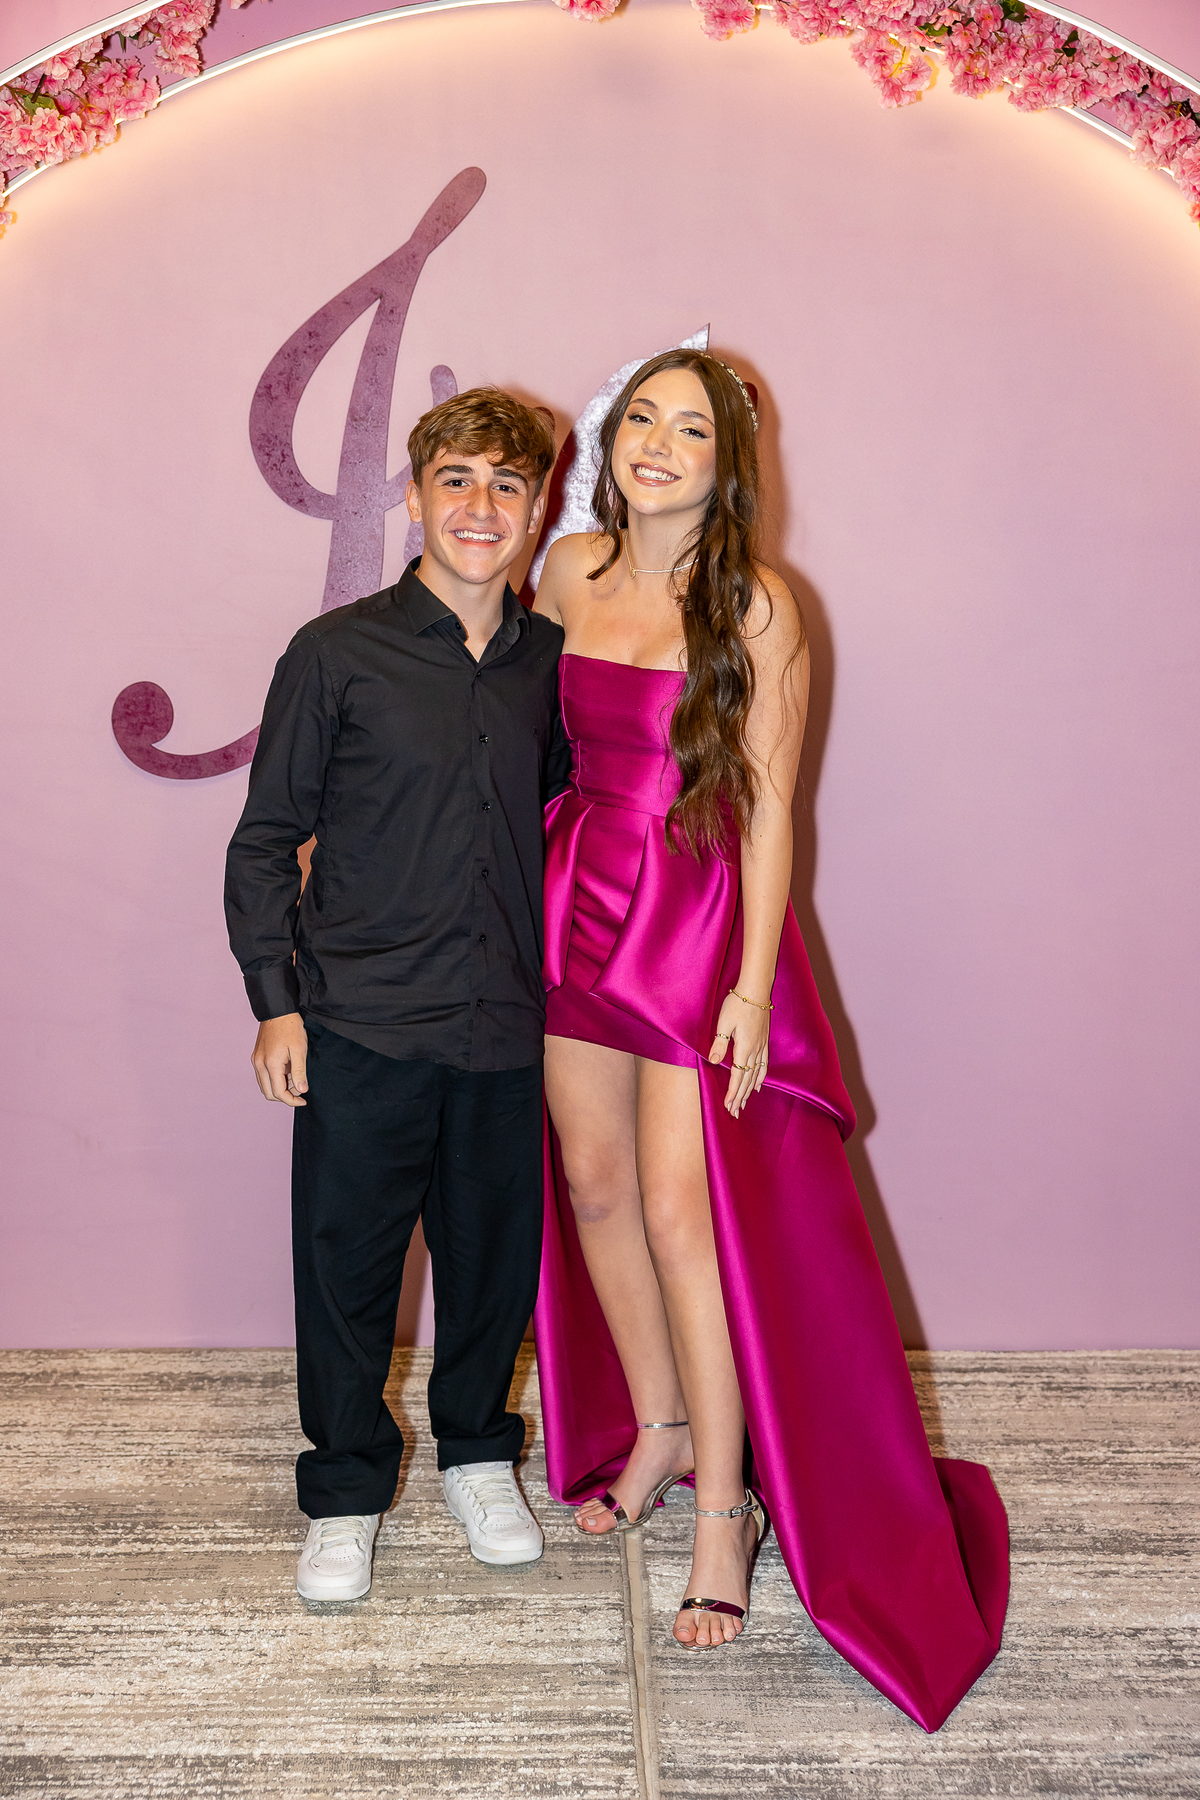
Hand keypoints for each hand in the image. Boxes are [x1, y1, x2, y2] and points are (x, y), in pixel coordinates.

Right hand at [251, 1013, 308, 1105]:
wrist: (278, 1011)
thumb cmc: (290, 1027)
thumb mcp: (299, 1050)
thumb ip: (299, 1072)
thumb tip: (301, 1090)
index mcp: (270, 1064)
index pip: (278, 1093)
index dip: (292, 1100)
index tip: (303, 1100)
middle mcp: (259, 1064)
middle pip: (269, 1093)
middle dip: (285, 1096)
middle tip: (300, 1088)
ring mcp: (256, 1061)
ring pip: (264, 1086)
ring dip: (279, 1089)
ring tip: (294, 1078)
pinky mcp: (256, 1057)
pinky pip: (262, 1077)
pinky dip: (274, 1080)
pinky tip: (286, 1073)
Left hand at [707, 988, 769, 1118]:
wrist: (756, 990)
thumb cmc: (737, 1004)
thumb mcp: (723, 1022)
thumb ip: (719, 1043)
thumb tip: (713, 1061)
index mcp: (743, 1047)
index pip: (737, 1075)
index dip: (733, 1092)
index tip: (728, 1106)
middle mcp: (754, 1050)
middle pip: (747, 1079)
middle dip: (740, 1097)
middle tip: (734, 1112)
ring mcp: (761, 1046)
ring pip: (755, 1074)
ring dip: (749, 1090)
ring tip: (744, 1103)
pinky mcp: (764, 1041)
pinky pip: (764, 1064)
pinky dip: (760, 1077)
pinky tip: (758, 1084)